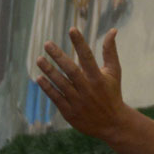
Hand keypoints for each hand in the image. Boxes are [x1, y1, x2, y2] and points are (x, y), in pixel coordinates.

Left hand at [36, 26, 125, 140]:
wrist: (112, 124)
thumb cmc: (112, 93)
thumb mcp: (114, 72)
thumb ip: (110, 51)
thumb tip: (113, 30)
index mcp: (99, 78)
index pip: (88, 57)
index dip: (80, 43)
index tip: (72, 29)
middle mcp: (88, 90)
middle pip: (71, 70)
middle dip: (58, 56)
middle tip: (47, 43)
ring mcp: (78, 102)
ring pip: (61, 84)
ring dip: (49, 71)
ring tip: (39, 59)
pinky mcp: (70, 112)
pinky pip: (56, 98)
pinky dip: (47, 88)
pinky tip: (39, 78)